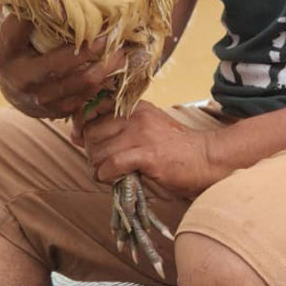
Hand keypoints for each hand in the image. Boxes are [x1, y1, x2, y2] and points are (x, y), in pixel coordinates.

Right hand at [0, 13, 127, 120]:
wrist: (13, 88)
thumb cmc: (20, 49)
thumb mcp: (15, 31)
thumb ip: (28, 14)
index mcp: (6, 51)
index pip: (19, 29)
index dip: (42, 17)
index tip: (67, 3)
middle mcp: (20, 78)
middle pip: (59, 64)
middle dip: (90, 50)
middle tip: (112, 36)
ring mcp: (37, 98)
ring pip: (78, 84)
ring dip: (104, 68)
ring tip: (121, 53)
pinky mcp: (54, 112)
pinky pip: (84, 99)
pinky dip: (101, 84)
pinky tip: (115, 70)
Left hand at [79, 101, 220, 198]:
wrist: (207, 158)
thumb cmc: (177, 148)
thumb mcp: (147, 128)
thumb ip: (117, 128)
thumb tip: (78, 134)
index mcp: (135, 107)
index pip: (93, 110)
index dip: (82, 128)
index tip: (83, 140)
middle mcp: (136, 116)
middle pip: (92, 133)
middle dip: (91, 152)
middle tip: (102, 164)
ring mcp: (142, 134)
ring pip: (99, 151)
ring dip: (98, 168)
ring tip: (108, 174)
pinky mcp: (147, 155)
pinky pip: (111, 165)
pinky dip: (106, 175)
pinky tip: (114, 179)